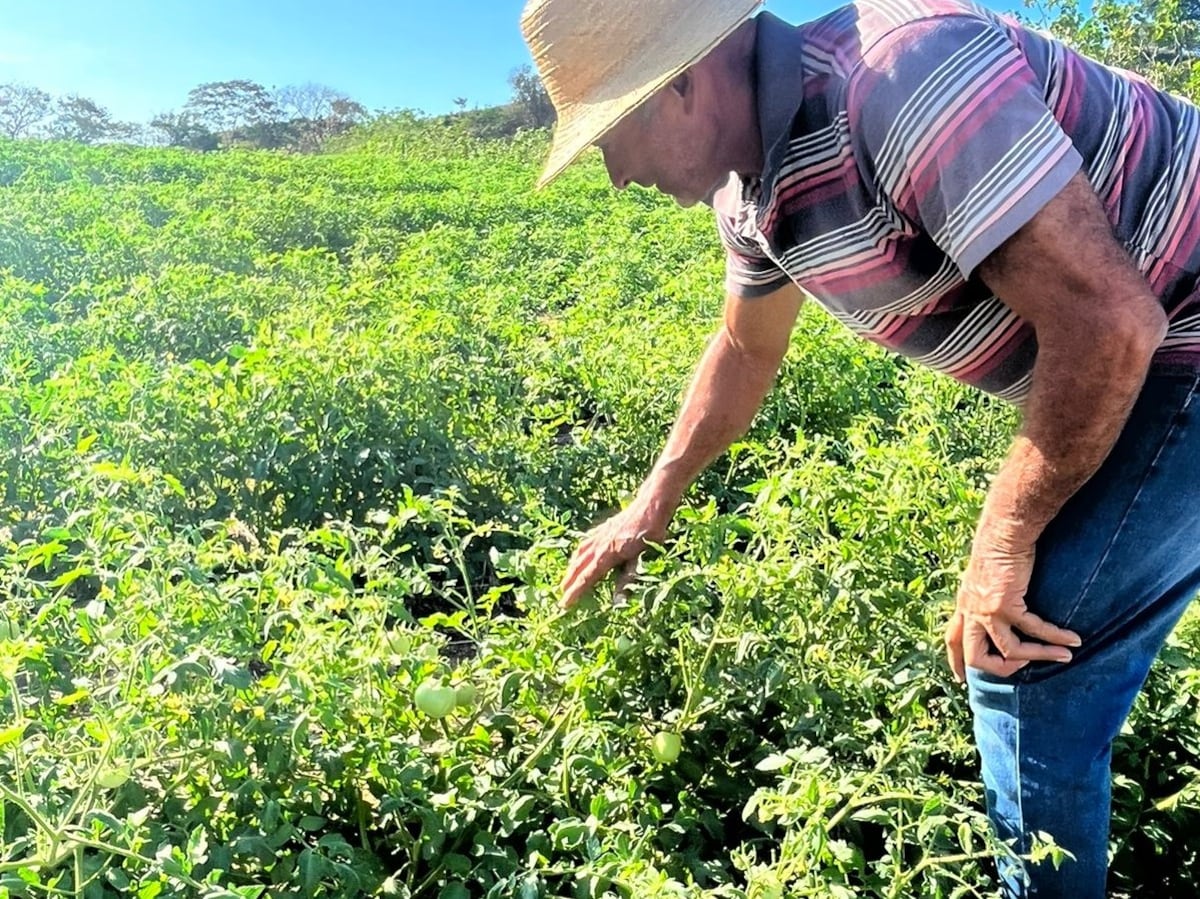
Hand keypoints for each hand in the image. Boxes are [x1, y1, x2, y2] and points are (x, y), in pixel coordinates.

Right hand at [559, 497, 670, 608]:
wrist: (651, 505)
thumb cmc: (650, 532)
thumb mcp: (642, 559)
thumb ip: (628, 580)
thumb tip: (617, 601)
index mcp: (607, 555)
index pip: (586, 578)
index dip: (575, 592)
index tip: (564, 604)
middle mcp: (599, 545)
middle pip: (579, 566)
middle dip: (569, 581)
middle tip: (561, 595)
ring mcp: (600, 534)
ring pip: (580, 553)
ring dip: (572, 566)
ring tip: (567, 577)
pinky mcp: (604, 528)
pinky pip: (586, 542)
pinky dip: (580, 551)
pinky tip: (581, 552)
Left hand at [945, 538, 1081, 681]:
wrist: (1003, 532)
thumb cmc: (998, 548)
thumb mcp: (983, 576)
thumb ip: (985, 595)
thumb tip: (1001, 606)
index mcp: (964, 605)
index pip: (953, 639)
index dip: (956, 662)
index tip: (962, 679)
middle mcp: (970, 611)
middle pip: (975, 657)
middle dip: (999, 669)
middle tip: (1021, 667)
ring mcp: (987, 611)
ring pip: (1010, 651)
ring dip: (1039, 656)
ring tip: (1063, 656)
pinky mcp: (1005, 605)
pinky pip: (1034, 631)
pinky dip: (1055, 638)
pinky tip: (1072, 640)